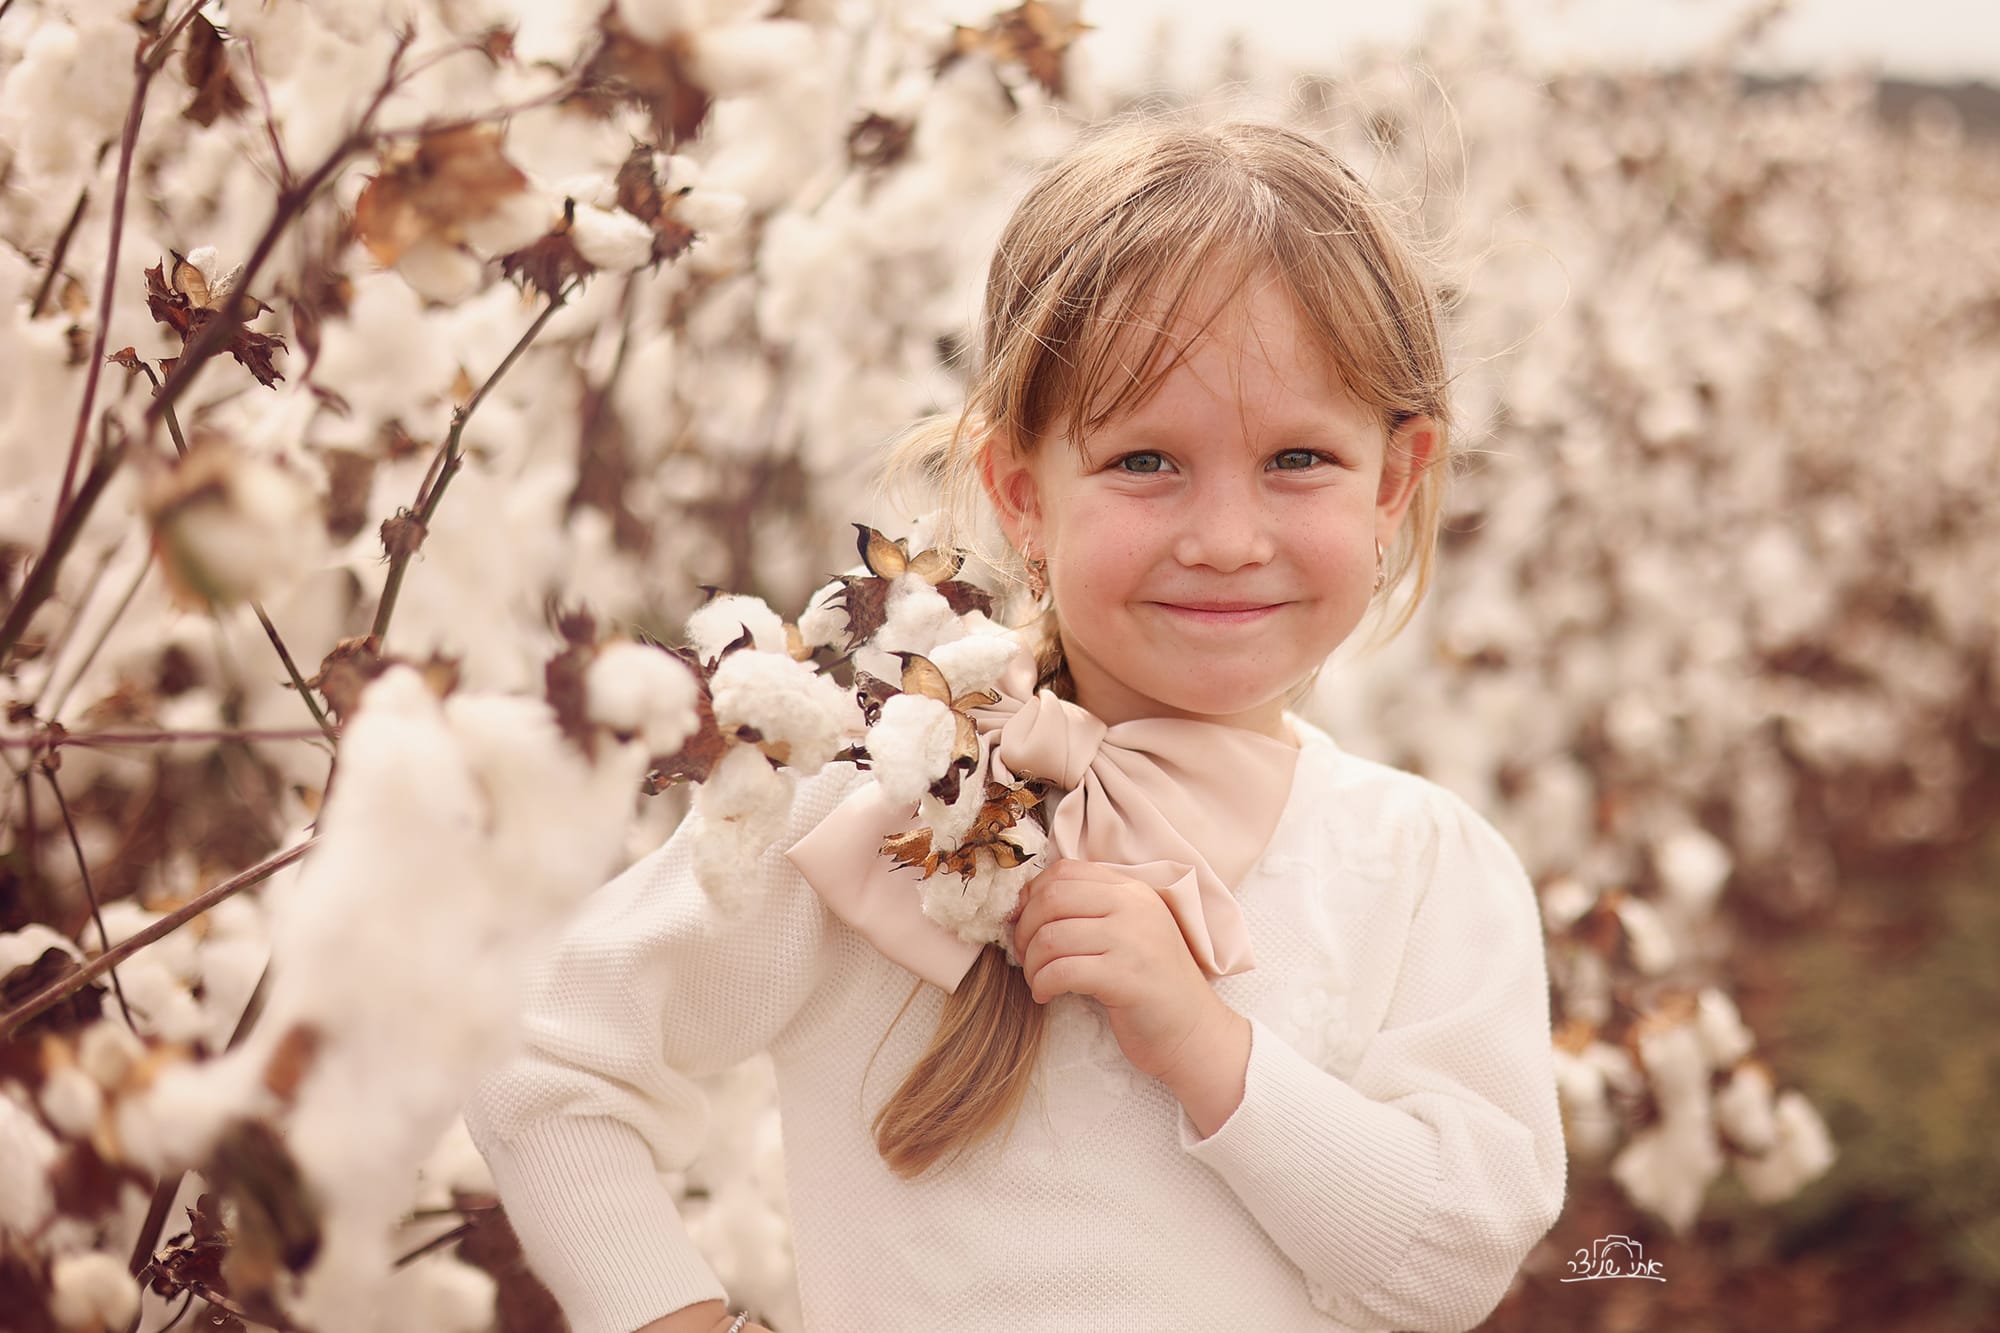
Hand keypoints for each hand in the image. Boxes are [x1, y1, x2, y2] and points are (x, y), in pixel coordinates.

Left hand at [1009, 859, 1236, 1082]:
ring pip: (1052, 937)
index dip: (1032, 895)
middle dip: (1024, 929)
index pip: (1066, 870)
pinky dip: (1042, 984)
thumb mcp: (1128, 932)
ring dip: (1031, 963)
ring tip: (1037, 980)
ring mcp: (1133, 941)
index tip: (1023, 921)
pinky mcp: (1126, 978)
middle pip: (1052, 899)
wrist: (1193, 1031)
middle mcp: (1134, 907)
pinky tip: (1045, 995)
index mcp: (1132, 890)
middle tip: (1023, 955)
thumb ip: (1090, 909)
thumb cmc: (1150, 984)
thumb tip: (1024, 904)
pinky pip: (1062, 971)